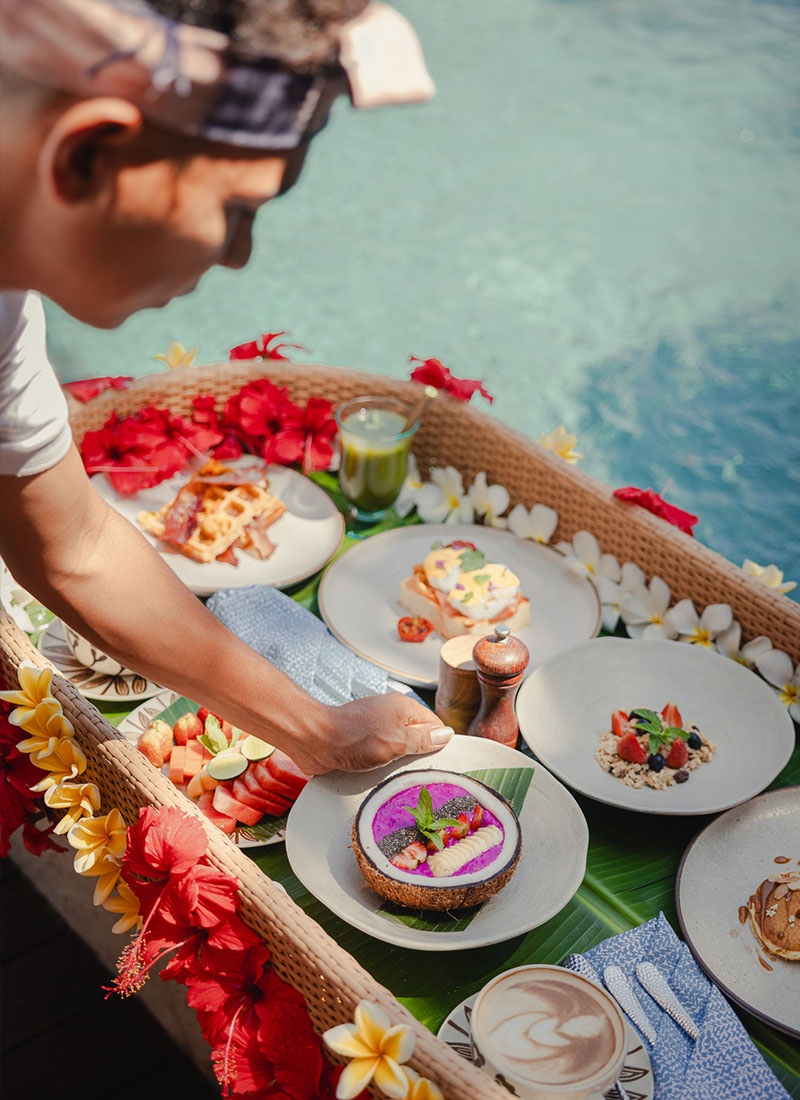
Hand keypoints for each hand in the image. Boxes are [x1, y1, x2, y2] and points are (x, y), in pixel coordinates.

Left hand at [292, 692, 453, 774]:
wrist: (314, 741)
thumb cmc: (353, 737)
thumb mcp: (396, 741)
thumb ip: (422, 739)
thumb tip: (446, 735)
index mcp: (403, 707)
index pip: (433, 724)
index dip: (438, 743)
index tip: (440, 762)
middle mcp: (390, 714)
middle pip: (416, 737)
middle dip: (419, 755)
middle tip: (421, 774)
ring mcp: (375, 727)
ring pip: (398, 748)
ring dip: (399, 763)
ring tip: (399, 777)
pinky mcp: (361, 741)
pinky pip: (381, 754)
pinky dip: (383, 766)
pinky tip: (381, 776)